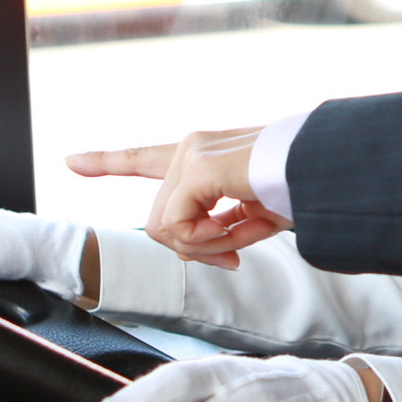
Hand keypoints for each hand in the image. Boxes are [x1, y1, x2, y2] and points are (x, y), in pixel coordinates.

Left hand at [69, 128, 282, 268]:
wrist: (331, 173)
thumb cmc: (302, 191)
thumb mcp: (254, 216)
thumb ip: (219, 229)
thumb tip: (195, 251)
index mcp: (204, 156)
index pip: (144, 157)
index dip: (106, 161)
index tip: (70, 161)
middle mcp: (192, 148)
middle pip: (160, 221)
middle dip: (196, 247)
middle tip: (234, 254)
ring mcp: (193, 155)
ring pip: (165, 229)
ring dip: (204, 246)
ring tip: (240, 239)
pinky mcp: (199, 169)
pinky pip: (179, 227)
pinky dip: (207, 241)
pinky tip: (235, 232)